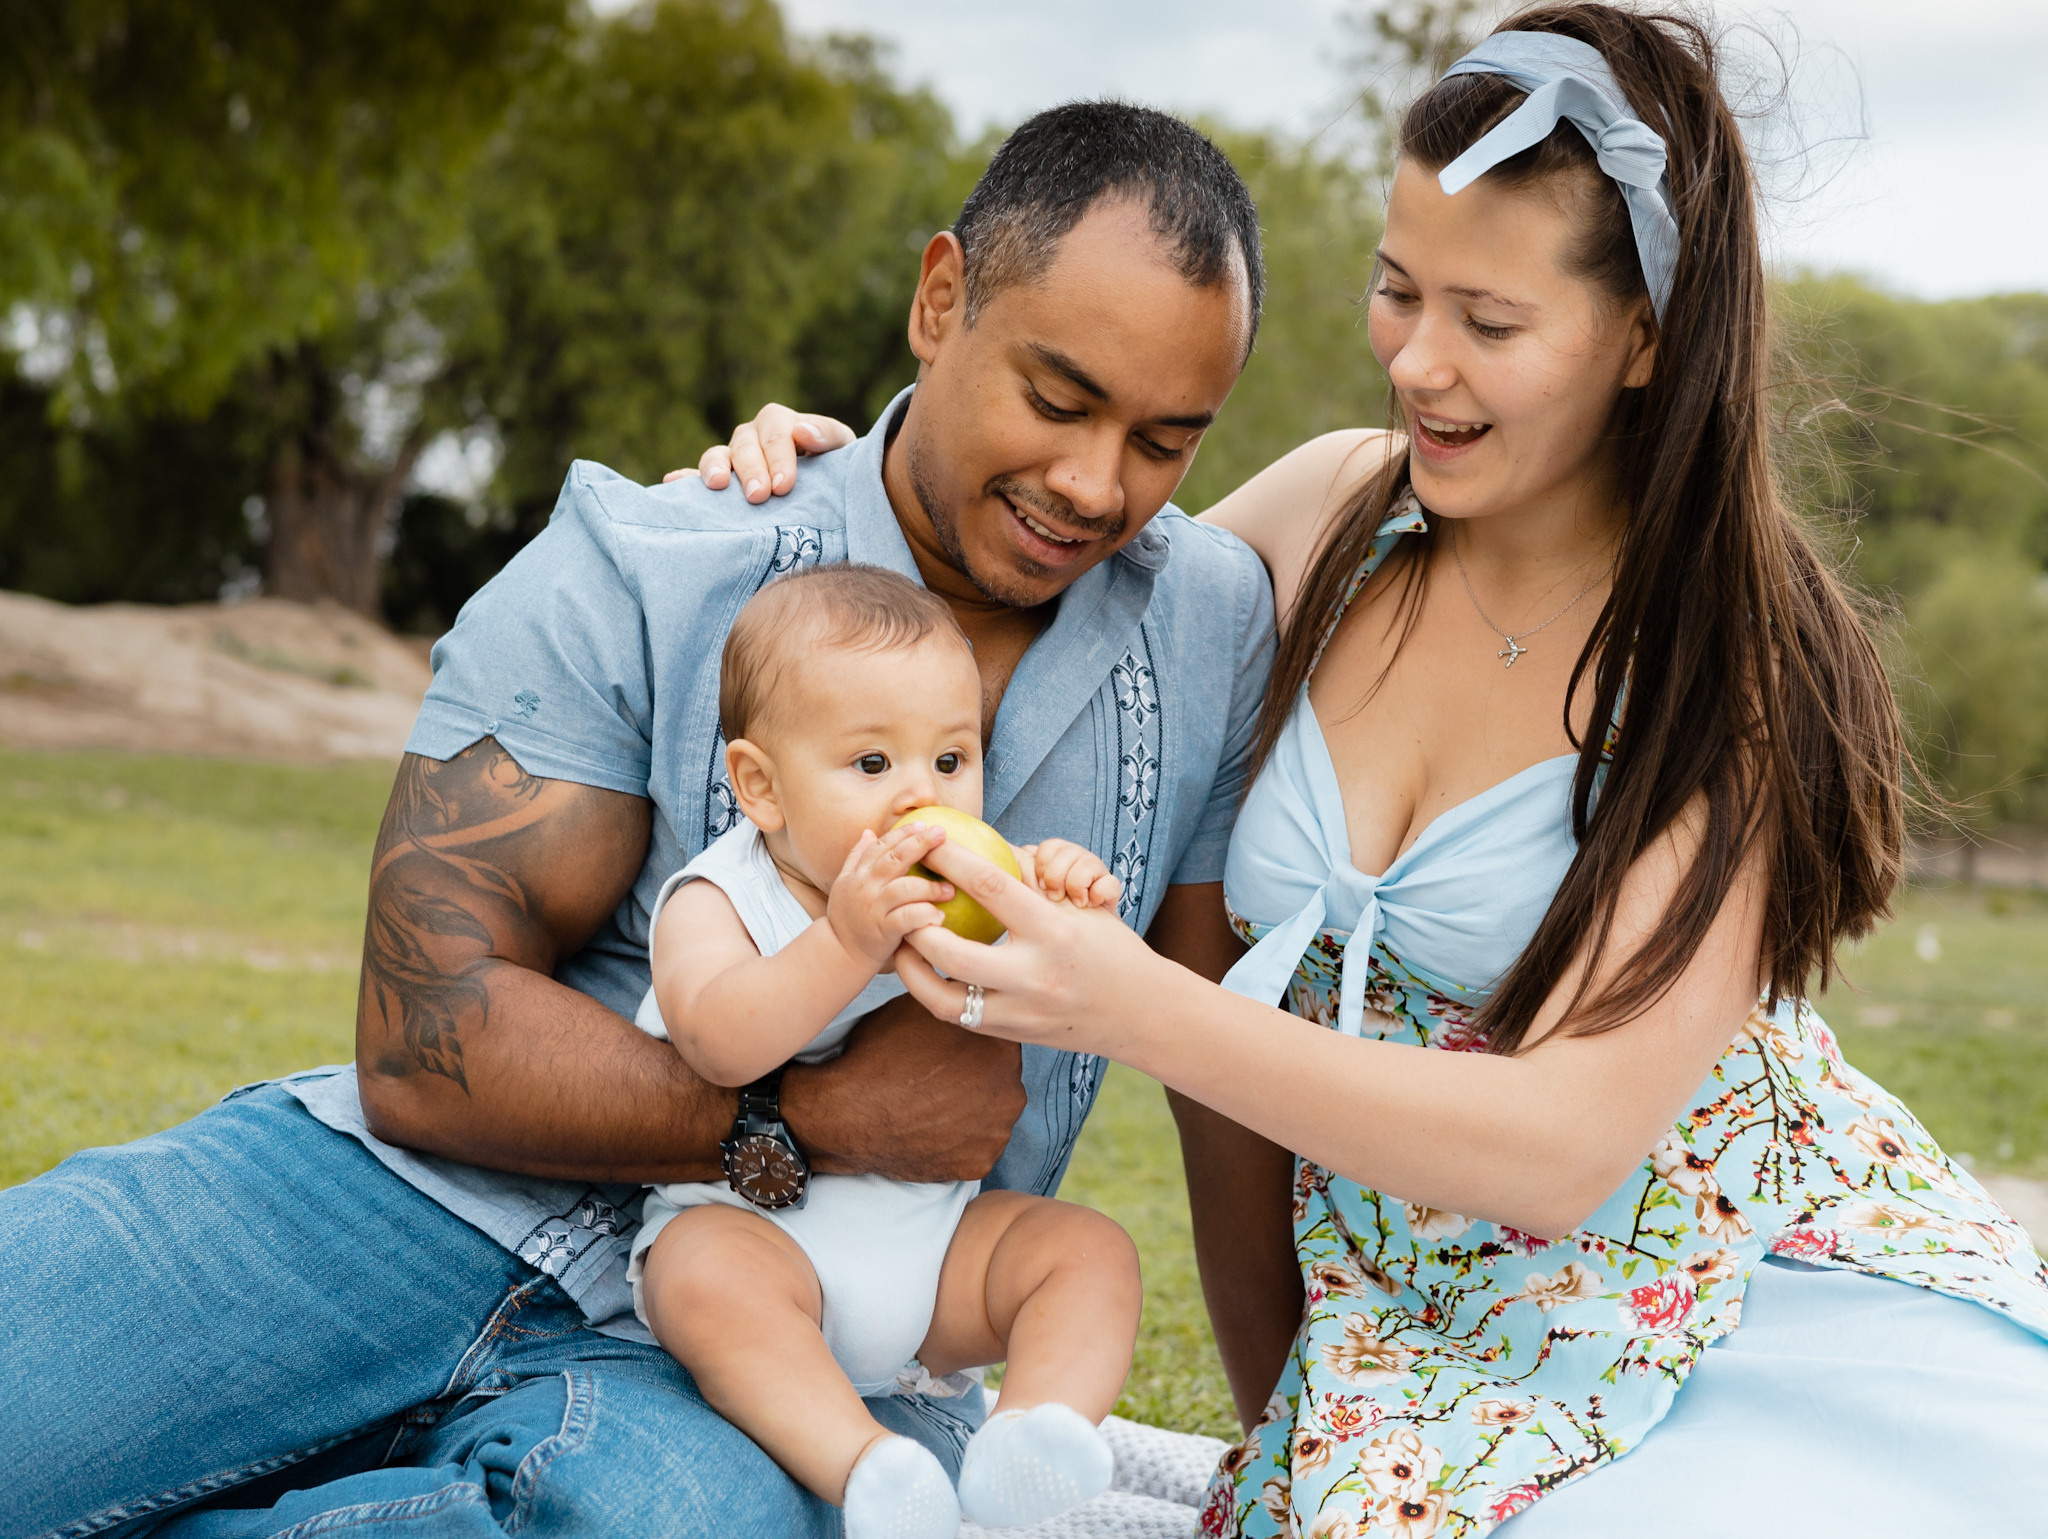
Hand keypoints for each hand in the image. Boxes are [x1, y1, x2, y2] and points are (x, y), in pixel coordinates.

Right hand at [662, 402, 856, 502]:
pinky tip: (673, 484)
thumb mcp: (842, 450)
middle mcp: (752, 437)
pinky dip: (686, 480)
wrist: (829, 494)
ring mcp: (732, 459)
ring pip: (717, 456)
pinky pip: (696, 478)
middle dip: (751, 469)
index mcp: (781, 424)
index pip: (776, 431)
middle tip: (758, 496)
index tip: (784, 486)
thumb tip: (804, 432)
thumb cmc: (836, 469)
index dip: (778, 456)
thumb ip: (828, 436)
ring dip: (716, 468)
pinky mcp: (719, 483)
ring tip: (719, 485)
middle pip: (745, 444)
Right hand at [781, 992, 1025, 1180]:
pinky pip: (976, 1149)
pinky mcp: (980, 1163)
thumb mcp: (918, 1008)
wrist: (847, 1113)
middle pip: (1001, 1079)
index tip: (954, 1050)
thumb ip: (953, 1000)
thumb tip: (962, 987)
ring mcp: (998, 1131)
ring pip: (991, 1115)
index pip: (1000, 1038)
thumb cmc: (879, 1055)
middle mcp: (1011, 1089)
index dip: (975, 1043)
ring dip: (972, 1111)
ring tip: (934, 1107)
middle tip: (941, 1080)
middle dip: (978, 1078)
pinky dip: (959, 1143)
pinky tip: (932, 1132)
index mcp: (1001, 1046)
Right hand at [825, 823, 953, 969]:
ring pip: (904, 888)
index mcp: (859, 873)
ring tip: (950, 889)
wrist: (839, 953)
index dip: (903, 833)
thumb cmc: (848, 917)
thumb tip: (868, 832)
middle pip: (895, 859)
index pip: (881, 845)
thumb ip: (856, 857)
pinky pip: (907, 918)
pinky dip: (924, 915)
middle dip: (920, 844)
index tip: (925, 824)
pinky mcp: (883, 931)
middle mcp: (865, 887)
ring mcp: (874, 908)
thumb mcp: (845, 884)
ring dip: (929, 887)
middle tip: (943, 834)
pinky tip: (939, 915)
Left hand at [895, 838, 1159, 1057]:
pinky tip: (924, 974)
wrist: (1141, 1014)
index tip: (927, 845)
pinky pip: (958, 1016)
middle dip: (917, 926)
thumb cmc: (1111, 950)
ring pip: (942, 999)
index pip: (991, 887)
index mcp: (1054, 932)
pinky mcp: (1013, 1034)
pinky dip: (934, 993)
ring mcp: (1020, 1012)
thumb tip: (985, 852)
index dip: (952, 862)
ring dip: (912, 971)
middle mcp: (1034, 976)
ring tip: (900, 946)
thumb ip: (1033, 884)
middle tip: (902, 904)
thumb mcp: (1079, 909)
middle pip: (951, 952)